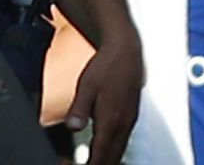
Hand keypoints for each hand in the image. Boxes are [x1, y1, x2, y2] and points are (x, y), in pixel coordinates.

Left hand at [66, 36, 141, 164]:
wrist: (127, 50)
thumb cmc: (107, 65)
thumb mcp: (87, 85)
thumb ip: (79, 108)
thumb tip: (72, 126)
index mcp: (111, 119)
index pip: (100, 154)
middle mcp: (123, 123)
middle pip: (112, 158)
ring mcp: (129, 121)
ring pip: (119, 152)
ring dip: (106, 161)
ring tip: (93, 163)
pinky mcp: (131, 117)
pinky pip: (123, 142)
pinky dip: (113, 153)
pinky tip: (105, 153)